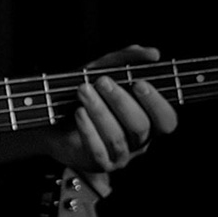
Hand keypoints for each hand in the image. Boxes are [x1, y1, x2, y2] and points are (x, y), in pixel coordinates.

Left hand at [36, 45, 177, 196]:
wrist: (49, 117)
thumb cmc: (83, 94)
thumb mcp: (101, 71)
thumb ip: (125, 60)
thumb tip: (153, 53)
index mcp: (148, 121)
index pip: (167, 120)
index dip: (157, 103)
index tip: (139, 83)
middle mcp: (139, 141)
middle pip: (140, 126)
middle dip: (120, 101)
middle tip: (102, 81)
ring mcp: (120, 155)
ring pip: (118, 138)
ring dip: (100, 112)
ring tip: (83, 91)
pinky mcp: (98, 163)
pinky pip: (98, 151)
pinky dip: (88, 130)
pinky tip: (79, 113)